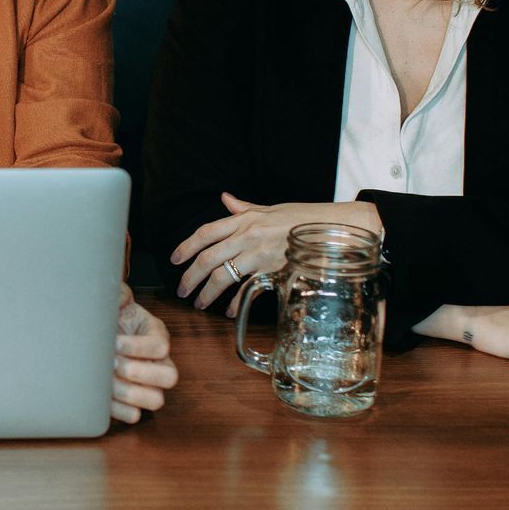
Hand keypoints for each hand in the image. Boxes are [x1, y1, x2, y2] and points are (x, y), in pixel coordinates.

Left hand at [111, 284, 178, 423]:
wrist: (99, 332)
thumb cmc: (111, 316)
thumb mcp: (115, 299)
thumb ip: (118, 293)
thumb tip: (117, 296)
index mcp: (156, 335)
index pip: (161, 345)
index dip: (137, 347)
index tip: (113, 343)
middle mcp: (159, 362)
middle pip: (170, 377)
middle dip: (139, 372)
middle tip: (112, 364)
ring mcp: (148, 385)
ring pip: (156, 401)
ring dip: (129, 394)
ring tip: (105, 383)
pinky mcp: (132, 402)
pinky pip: (135, 416)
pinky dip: (118, 411)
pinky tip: (99, 398)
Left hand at [172, 193, 380, 312]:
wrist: (333, 228)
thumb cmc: (303, 217)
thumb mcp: (270, 208)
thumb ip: (243, 208)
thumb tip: (225, 198)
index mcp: (244, 219)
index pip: (205, 232)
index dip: (186, 246)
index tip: (174, 259)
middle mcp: (247, 235)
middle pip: (207, 258)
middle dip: (190, 277)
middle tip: (181, 290)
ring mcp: (259, 254)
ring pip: (222, 276)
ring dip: (207, 292)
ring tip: (199, 303)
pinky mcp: (273, 270)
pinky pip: (247, 289)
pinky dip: (236, 302)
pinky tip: (229, 311)